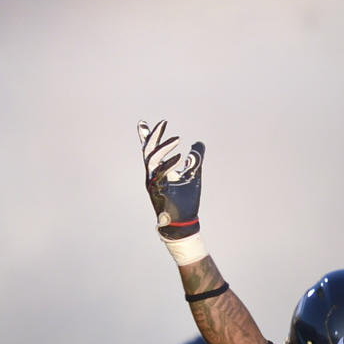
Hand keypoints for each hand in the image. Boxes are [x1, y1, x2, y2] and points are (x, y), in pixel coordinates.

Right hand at [138, 119, 203, 239]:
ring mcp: (153, 183)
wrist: (184, 222)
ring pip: (151, 160)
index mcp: (158, 171)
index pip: (150, 151)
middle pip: (148, 151)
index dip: (147, 137)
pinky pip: (159, 175)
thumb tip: (198, 143)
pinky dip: (168, 165)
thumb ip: (196, 160)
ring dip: (164, 147)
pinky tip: (180, 158)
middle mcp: (152, 175)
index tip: (144, 122)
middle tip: (163, 123)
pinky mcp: (157, 192)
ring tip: (178, 139)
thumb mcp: (194, 175)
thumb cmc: (187, 201)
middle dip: (154, 136)